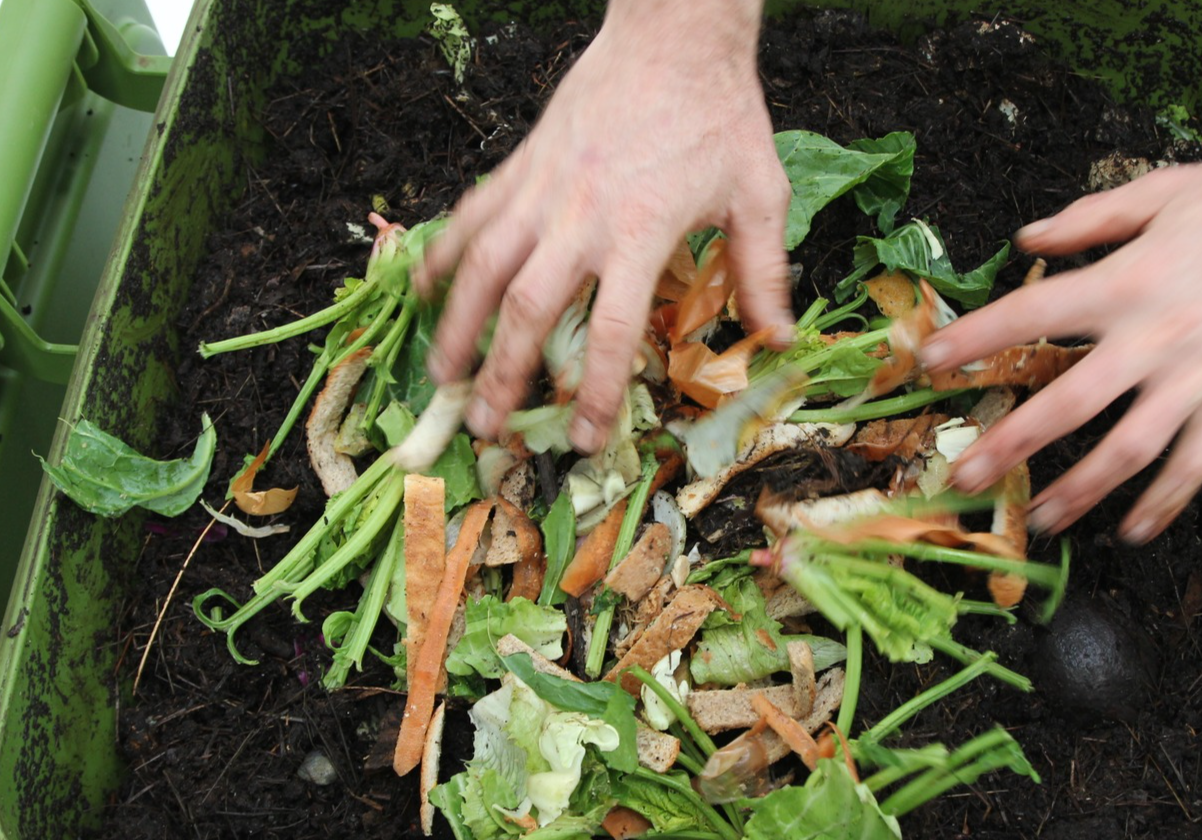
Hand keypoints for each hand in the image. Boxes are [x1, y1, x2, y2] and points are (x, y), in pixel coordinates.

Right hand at [417, 0, 790, 452]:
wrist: (674, 37)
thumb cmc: (720, 116)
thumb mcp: (760, 195)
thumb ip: (763, 271)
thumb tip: (778, 337)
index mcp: (642, 231)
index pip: (614, 331)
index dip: (596, 393)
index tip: (583, 437)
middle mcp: (581, 216)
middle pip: (527, 309)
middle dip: (501, 374)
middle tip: (485, 425)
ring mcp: (543, 189)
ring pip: (480, 266)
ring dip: (456, 326)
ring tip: (439, 376)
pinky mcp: (522, 163)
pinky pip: (471, 215)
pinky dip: (442, 254)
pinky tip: (424, 293)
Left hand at [921, 142, 1201, 542]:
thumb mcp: (1163, 191)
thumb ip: (1089, 219)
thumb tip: (1027, 238)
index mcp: (1129, 280)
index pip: (1031, 315)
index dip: (975, 341)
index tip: (929, 363)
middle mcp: (1156, 336)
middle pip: (1066, 402)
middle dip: (1010, 443)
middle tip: (965, 474)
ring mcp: (1200, 377)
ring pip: (1127, 451)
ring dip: (1079, 491)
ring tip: (1041, 518)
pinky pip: (1195, 465)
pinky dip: (1163, 503)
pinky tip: (1134, 530)